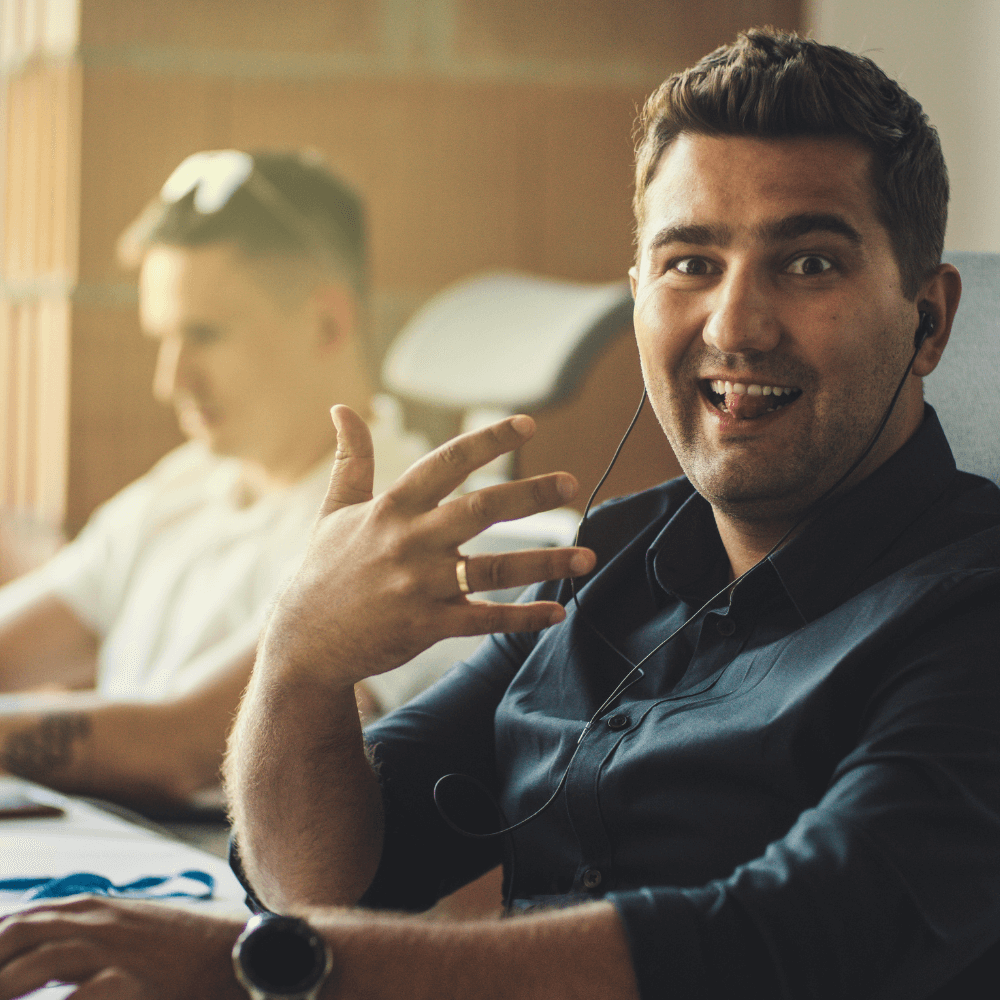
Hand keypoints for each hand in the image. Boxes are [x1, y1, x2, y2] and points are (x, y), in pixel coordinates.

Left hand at [0, 896, 243, 999]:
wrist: (227, 953)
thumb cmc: (168, 948)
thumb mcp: (119, 926)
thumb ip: (76, 930)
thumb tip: (24, 948)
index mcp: (88, 909)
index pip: (18, 920)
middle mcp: (96, 924)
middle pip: (22, 932)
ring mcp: (114, 952)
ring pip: (45, 958)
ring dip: (9, 981)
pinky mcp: (133, 983)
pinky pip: (84, 996)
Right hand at [261, 407, 595, 685]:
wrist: (304, 640)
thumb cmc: (324, 570)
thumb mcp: (334, 510)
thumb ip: (350, 459)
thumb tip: (341, 408)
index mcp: (391, 508)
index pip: (447, 463)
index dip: (488, 441)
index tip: (528, 424)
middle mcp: (409, 541)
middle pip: (480, 510)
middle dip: (530, 494)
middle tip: (570, 483)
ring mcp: (420, 586)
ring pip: (494, 569)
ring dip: (546, 562)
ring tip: (587, 556)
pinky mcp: (427, 626)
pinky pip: (485, 620)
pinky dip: (524, 618)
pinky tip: (557, 612)